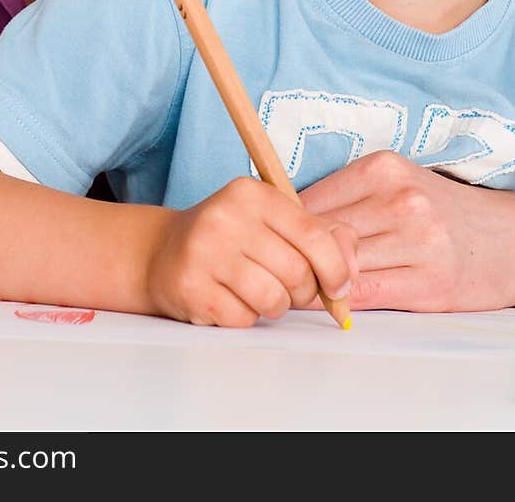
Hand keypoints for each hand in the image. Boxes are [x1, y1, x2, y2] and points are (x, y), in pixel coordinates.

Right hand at [146, 176, 357, 326]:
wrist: (163, 252)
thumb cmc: (231, 238)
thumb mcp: (273, 220)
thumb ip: (321, 235)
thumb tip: (351, 267)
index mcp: (252, 194)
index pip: (312, 234)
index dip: (335, 267)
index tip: (339, 285)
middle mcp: (226, 217)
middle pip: (297, 272)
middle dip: (303, 291)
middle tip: (289, 287)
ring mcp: (204, 253)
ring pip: (273, 300)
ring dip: (275, 306)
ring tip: (258, 291)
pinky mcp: (191, 288)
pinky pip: (243, 320)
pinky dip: (245, 317)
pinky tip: (230, 298)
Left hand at [300, 151, 514, 311]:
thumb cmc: (446, 212)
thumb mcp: (399, 184)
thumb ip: (349, 198)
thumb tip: (283, 219)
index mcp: (383, 169)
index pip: (307, 200)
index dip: (283, 229)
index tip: (274, 245)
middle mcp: (400, 200)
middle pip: (318, 234)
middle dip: (295, 258)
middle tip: (280, 274)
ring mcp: (418, 242)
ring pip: (338, 266)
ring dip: (314, 283)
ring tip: (305, 289)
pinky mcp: (431, 283)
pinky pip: (365, 296)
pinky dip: (340, 302)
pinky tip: (334, 303)